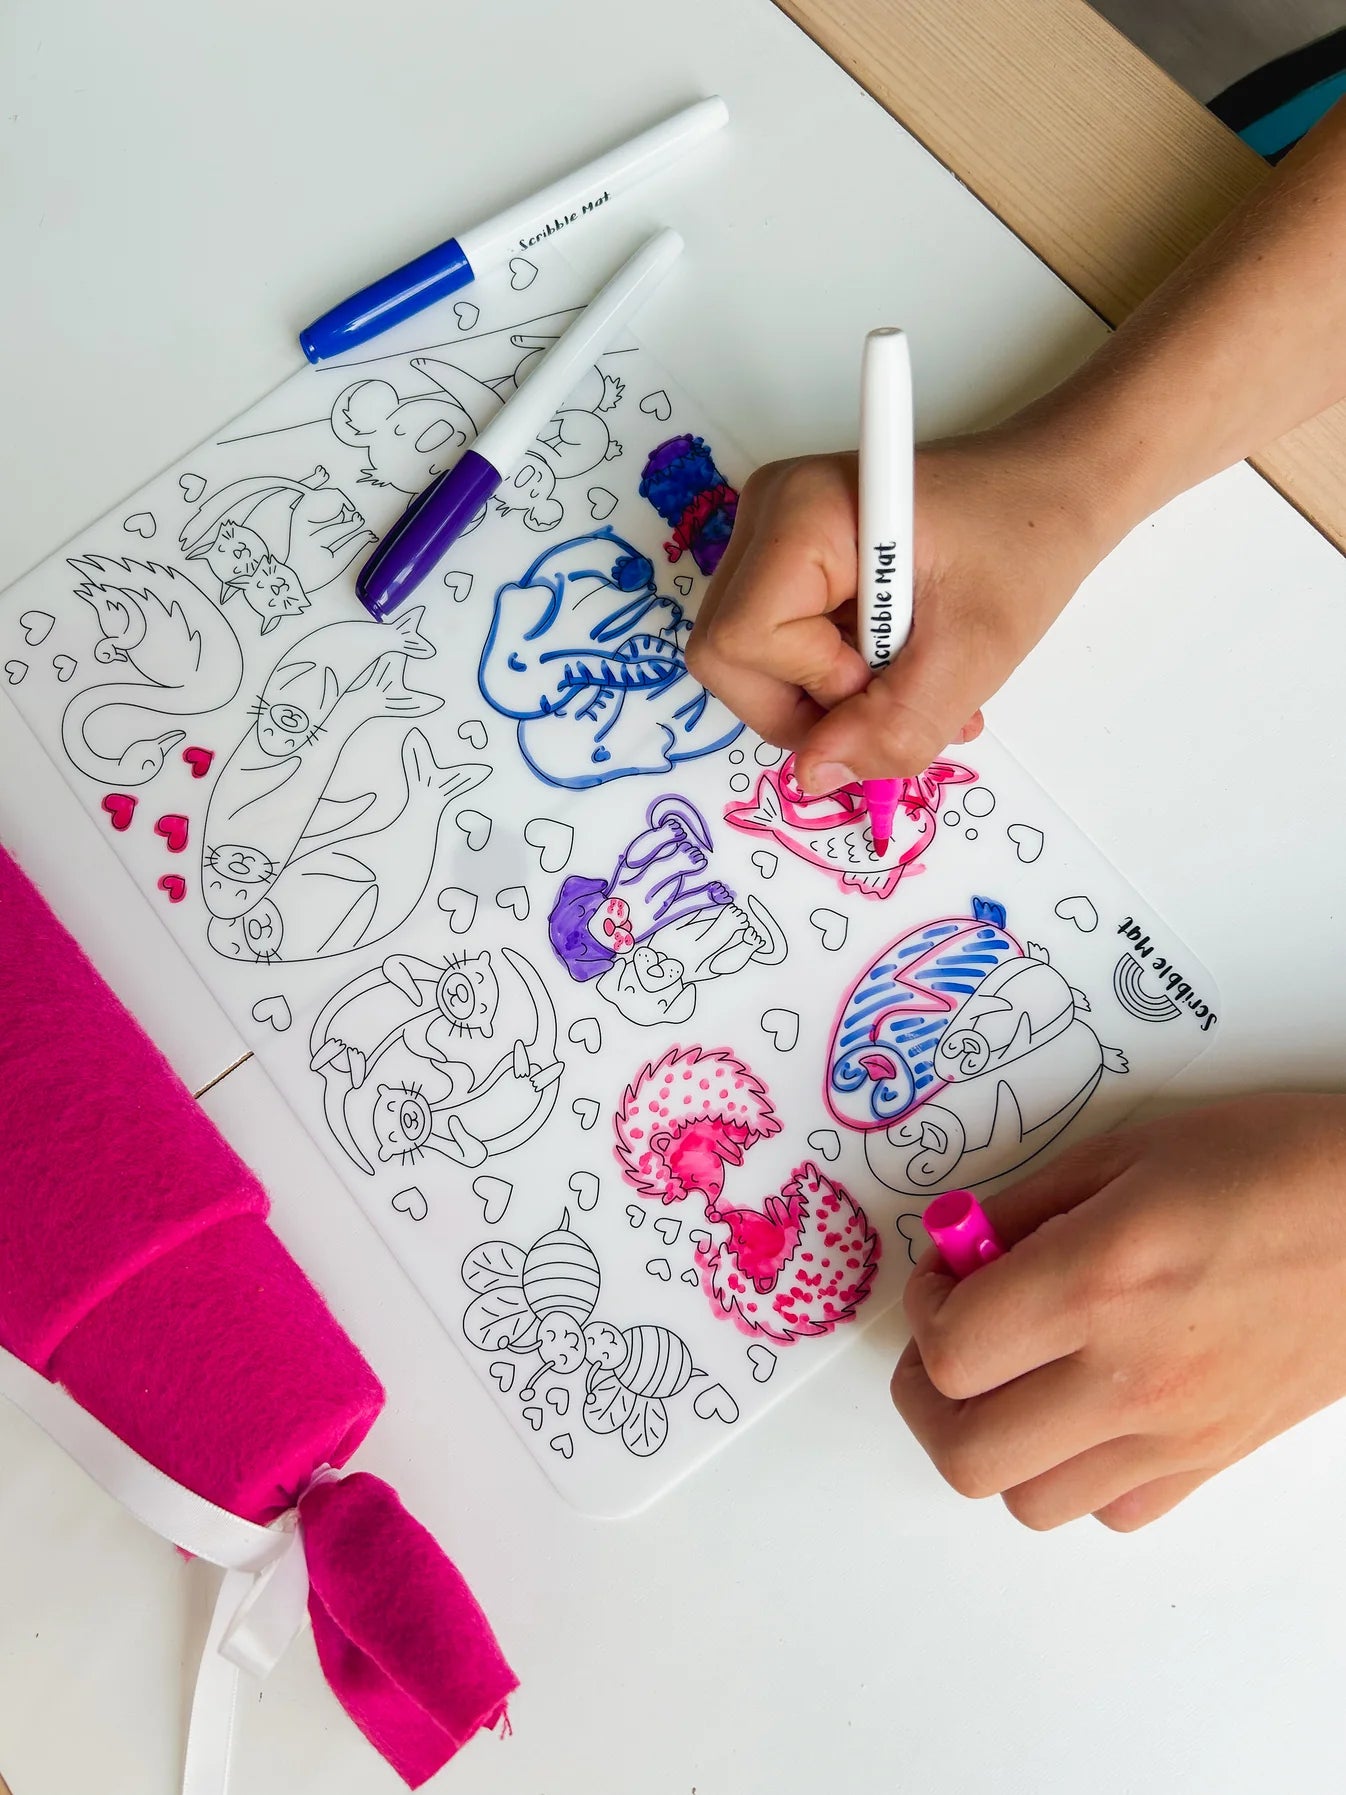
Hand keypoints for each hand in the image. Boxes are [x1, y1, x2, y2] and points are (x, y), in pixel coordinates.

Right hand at [687, 431, 1119, 788]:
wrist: (1054, 488)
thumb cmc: (1026, 542)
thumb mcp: (974, 653)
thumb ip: (895, 726)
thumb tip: (815, 777)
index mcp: (802, 514)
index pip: (740, 644)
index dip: (808, 685)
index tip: (884, 669)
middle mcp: (767, 515)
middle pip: (727, 659)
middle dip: (807, 706)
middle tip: (893, 694)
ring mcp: (770, 536)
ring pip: (749, 664)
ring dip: (828, 700)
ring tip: (909, 685)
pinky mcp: (787, 559)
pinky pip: (776, 647)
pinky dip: (832, 679)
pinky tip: (895, 667)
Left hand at [893, 1094, 1345, 1529]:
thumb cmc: (1273, 1163)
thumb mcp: (1130, 1150)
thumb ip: (1028, 1210)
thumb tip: (959, 1251)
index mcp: (1098, 1282)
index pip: (951, 1354)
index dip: (923, 1314)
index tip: (945, 1279)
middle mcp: (1131, 1374)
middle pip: (968, 1455)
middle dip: (930, 1399)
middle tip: (951, 1343)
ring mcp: (1177, 1432)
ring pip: (1030, 1503)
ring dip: (999, 1443)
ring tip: (1018, 1376)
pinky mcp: (1216, 1460)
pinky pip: (1112, 1511)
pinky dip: (1079, 1474)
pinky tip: (1090, 1405)